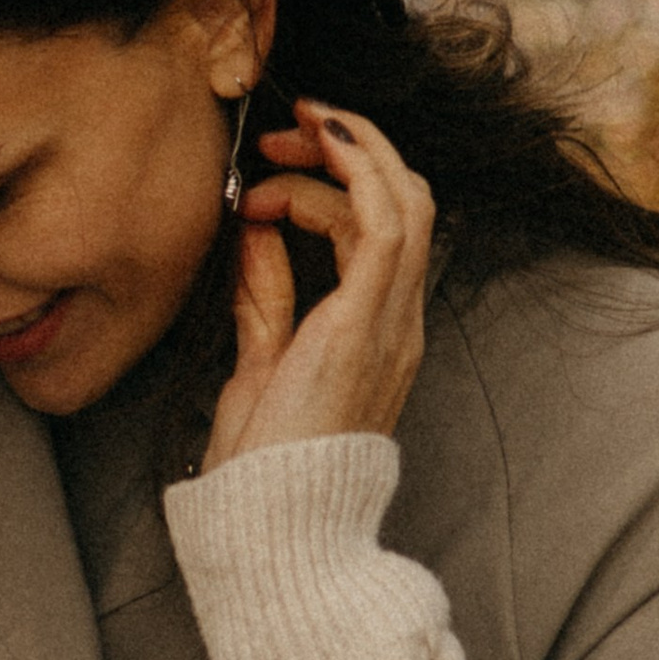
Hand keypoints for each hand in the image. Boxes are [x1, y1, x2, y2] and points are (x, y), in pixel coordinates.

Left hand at [204, 100, 433, 469]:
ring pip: (400, 200)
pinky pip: (382, 227)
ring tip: (277, 145)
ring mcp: (390, 323)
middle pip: (406, 200)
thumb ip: (264, 295)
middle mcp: (398, 321)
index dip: (340, 176)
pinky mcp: (365, 327)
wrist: (275, 525)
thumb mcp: (258, 363)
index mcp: (378, 330)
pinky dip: (351, 177)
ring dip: (343, 154)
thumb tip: (252, 232)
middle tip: (281, 133)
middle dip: (348, 149)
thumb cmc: (264, 467)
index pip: (386, 226)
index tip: (272, 165)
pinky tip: (306, 159)